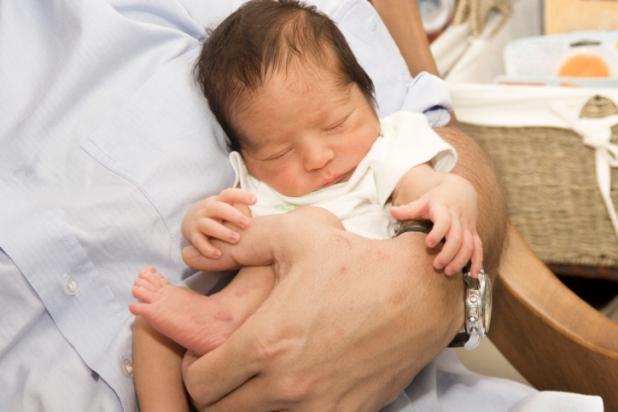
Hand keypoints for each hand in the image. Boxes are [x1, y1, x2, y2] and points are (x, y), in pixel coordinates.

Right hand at [181, 188, 255, 258]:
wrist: (190, 221)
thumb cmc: (219, 216)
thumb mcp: (228, 209)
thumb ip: (244, 210)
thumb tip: (276, 219)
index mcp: (218, 201)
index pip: (229, 194)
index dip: (241, 196)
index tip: (255, 200)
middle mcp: (207, 209)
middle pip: (218, 208)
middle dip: (233, 215)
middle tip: (247, 224)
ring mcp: (199, 222)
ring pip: (208, 225)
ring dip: (222, 232)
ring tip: (236, 239)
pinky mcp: (192, 236)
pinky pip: (198, 242)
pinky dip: (207, 248)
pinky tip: (218, 255)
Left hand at [181, 208, 462, 410]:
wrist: (419, 292)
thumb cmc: (354, 261)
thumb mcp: (295, 237)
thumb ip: (238, 245)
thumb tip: (192, 255)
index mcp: (266, 342)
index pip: (199, 383)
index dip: (195, 368)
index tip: (207, 352)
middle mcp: (287, 384)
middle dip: (216, 391)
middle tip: (230, 365)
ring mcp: (318, 407)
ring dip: (249, 404)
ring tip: (263, 374)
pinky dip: (289, 411)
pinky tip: (299, 384)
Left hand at [390, 174, 482, 276]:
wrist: (461, 190)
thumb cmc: (438, 198)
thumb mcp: (423, 201)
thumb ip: (409, 209)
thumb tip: (391, 211)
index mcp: (444, 209)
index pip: (444, 221)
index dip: (438, 232)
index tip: (428, 243)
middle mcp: (458, 219)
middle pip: (457, 237)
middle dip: (448, 253)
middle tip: (437, 265)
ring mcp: (467, 227)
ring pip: (469, 245)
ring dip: (461, 260)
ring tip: (448, 272)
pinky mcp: (473, 233)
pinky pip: (478, 248)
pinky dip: (477, 261)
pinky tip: (472, 274)